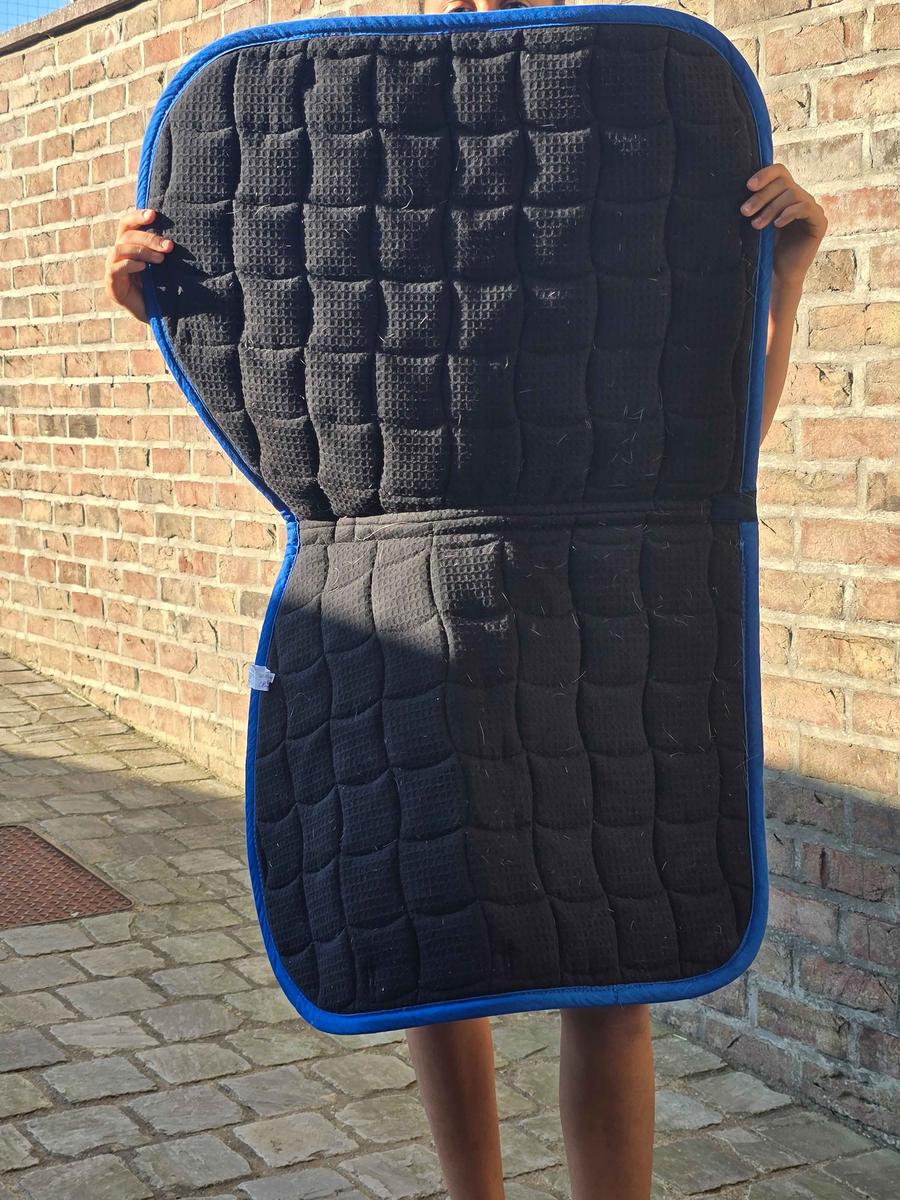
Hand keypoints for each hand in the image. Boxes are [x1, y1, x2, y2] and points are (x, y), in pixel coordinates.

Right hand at [104, 207, 173, 323]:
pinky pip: (115, 269)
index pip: (127, 224)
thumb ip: (164, 250)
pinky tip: (144, 268)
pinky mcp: (112, 287)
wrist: (161, 318)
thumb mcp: (167, 267)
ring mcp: (113, 270)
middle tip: (169, 246)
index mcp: (129, 247)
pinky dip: (129, 265)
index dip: (137, 216)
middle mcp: (118, 256)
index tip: (154, 214)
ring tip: (161, 259)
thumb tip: (180, 232)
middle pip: (126, 235)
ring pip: (120, 249)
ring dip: (142, 251)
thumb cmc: (165, 289)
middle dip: (148, 238)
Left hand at [741, 163, 827, 289]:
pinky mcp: (819, 221)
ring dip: (771, 208)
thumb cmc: (765, 248)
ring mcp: (812, 208)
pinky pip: (805, 207)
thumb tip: (742, 184)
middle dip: (761, 196)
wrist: (778, 273)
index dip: (765, 174)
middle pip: (783, 183)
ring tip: (756, 225)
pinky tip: (776, 225)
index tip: (748, 186)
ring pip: (792, 194)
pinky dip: (788, 213)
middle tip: (744, 211)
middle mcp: (800, 197)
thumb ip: (756, 203)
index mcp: (785, 193)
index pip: (780, 171)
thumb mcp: (757, 220)